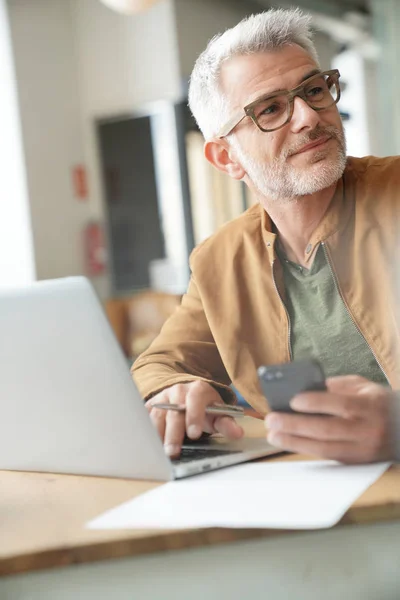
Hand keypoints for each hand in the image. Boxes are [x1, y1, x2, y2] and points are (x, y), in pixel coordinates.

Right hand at [145, 380, 243, 457]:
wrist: (188, 396)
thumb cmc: (204, 408)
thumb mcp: (218, 414)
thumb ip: (227, 424)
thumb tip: (237, 433)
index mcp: (197, 390)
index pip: (195, 400)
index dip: (194, 415)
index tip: (194, 433)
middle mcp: (178, 391)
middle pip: (174, 412)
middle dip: (173, 433)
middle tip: (173, 451)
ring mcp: (162, 398)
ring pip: (156, 415)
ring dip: (156, 435)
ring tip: (158, 453)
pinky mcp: (150, 405)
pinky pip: (144, 417)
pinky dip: (144, 430)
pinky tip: (145, 445)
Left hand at [265, 375, 396, 462]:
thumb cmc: (377, 402)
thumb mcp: (362, 387)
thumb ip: (336, 386)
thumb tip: (305, 389)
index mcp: (368, 406)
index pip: (339, 405)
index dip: (314, 403)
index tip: (292, 400)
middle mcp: (366, 430)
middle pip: (327, 430)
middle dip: (295, 425)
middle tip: (272, 420)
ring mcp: (361, 450)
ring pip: (324, 449)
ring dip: (294, 442)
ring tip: (273, 435)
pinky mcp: (355, 462)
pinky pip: (327, 456)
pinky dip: (306, 449)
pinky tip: (289, 442)